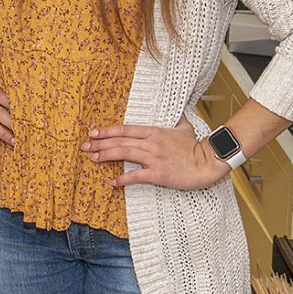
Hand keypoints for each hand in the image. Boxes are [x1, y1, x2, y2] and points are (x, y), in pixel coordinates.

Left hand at [81, 116, 229, 189]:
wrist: (207, 161)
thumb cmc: (196, 146)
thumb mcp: (184, 127)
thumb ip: (176, 119)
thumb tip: (177, 111)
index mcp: (154, 131)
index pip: (125, 129)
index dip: (107, 130)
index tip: (93, 132)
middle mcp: (151, 143)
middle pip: (120, 141)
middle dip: (99, 143)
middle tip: (84, 147)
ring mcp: (154, 157)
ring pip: (124, 154)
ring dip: (106, 156)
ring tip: (93, 159)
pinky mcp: (158, 173)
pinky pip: (137, 176)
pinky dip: (123, 178)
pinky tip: (114, 181)